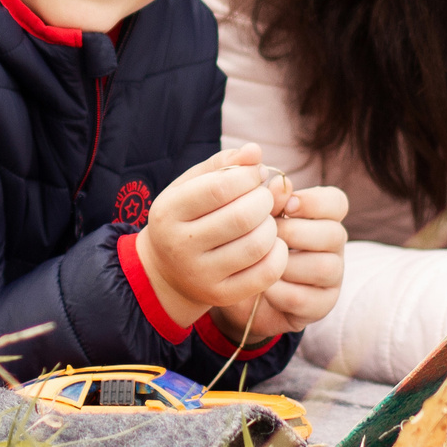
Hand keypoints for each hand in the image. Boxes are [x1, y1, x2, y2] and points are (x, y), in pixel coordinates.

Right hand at [137, 144, 286, 326]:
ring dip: (271, 226)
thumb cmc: (187, 217)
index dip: (247, 176)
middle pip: (242, 217)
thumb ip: (224, 166)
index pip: (219, 187)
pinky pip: (265, 274)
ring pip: (257, 246)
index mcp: (169, 211)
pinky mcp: (221, 295)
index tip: (255, 175)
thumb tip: (255, 151)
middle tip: (263, 198)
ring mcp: (200, 274)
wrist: (167, 272)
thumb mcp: (193, 186)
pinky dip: (278, 254)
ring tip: (265, 221)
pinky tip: (271, 244)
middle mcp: (180, 245)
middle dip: (264, 200)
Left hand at [207, 184, 349, 341]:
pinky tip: (261, 286)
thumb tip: (280, 183)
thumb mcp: (252, 217)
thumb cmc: (247, 242)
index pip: (337, 202)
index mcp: (323, 218)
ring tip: (260, 262)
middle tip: (265, 236)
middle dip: (295, 233)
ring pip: (324, 267)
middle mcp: (334, 247)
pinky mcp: (320, 306)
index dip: (314, 202)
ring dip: (286, 264)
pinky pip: (303, 298)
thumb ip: (267, 198)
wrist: (235, 287)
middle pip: (334, 234)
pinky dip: (277, 292)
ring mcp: (332, 279)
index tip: (286, 205)